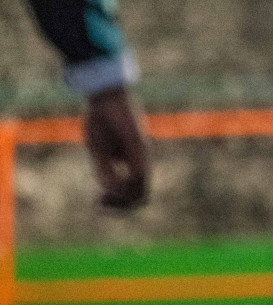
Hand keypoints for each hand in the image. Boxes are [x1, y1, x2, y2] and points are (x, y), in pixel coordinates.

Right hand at [83, 86, 149, 209]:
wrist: (106, 97)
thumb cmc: (101, 121)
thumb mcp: (99, 152)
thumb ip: (106, 171)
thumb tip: (112, 191)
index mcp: (132, 162)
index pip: (135, 192)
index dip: (119, 204)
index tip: (97, 201)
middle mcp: (141, 160)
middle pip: (142, 196)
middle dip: (121, 207)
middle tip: (99, 204)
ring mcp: (142, 153)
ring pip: (142, 188)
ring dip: (122, 199)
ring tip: (102, 198)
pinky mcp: (138, 144)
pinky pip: (138, 172)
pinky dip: (124, 185)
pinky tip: (108, 185)